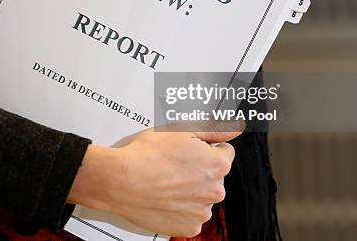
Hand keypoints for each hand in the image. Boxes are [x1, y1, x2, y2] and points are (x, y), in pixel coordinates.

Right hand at [67, 129, 240, 237]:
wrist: (121, 181)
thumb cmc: (146, 155)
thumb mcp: (180, 130)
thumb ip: (214, 130)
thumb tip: (235, 128)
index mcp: (217, 165)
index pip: (224, 153)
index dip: (205, 149)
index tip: (188, 151)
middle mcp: (215, 191)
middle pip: (214, 177)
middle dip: (199, 171)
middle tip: (173, 165)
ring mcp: (201, 212)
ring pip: (201, 197)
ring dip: (190, 191)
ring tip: (166, 181)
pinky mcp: (187, 227)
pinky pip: (190, 216)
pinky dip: (180, 209)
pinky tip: (165, 197)